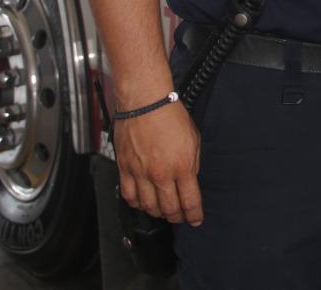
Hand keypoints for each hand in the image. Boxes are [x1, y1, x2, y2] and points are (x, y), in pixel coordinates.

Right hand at [116, 100, 202, 224]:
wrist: (146, 101)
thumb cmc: (170, 115)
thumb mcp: (193, 139)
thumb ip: (192, 163)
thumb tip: (190, 180)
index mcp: (182, 166)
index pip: (190, 201)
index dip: (194, 215)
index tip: (196, 219)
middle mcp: (160, 173)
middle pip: (169, 209)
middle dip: (177, 217)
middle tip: (180, 216)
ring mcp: (140, 173)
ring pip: (148, 206)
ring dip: (157, 212)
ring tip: (163, 210)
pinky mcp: (125, 168)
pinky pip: (129, 196)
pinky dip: (137, 203)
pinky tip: (143, 202)